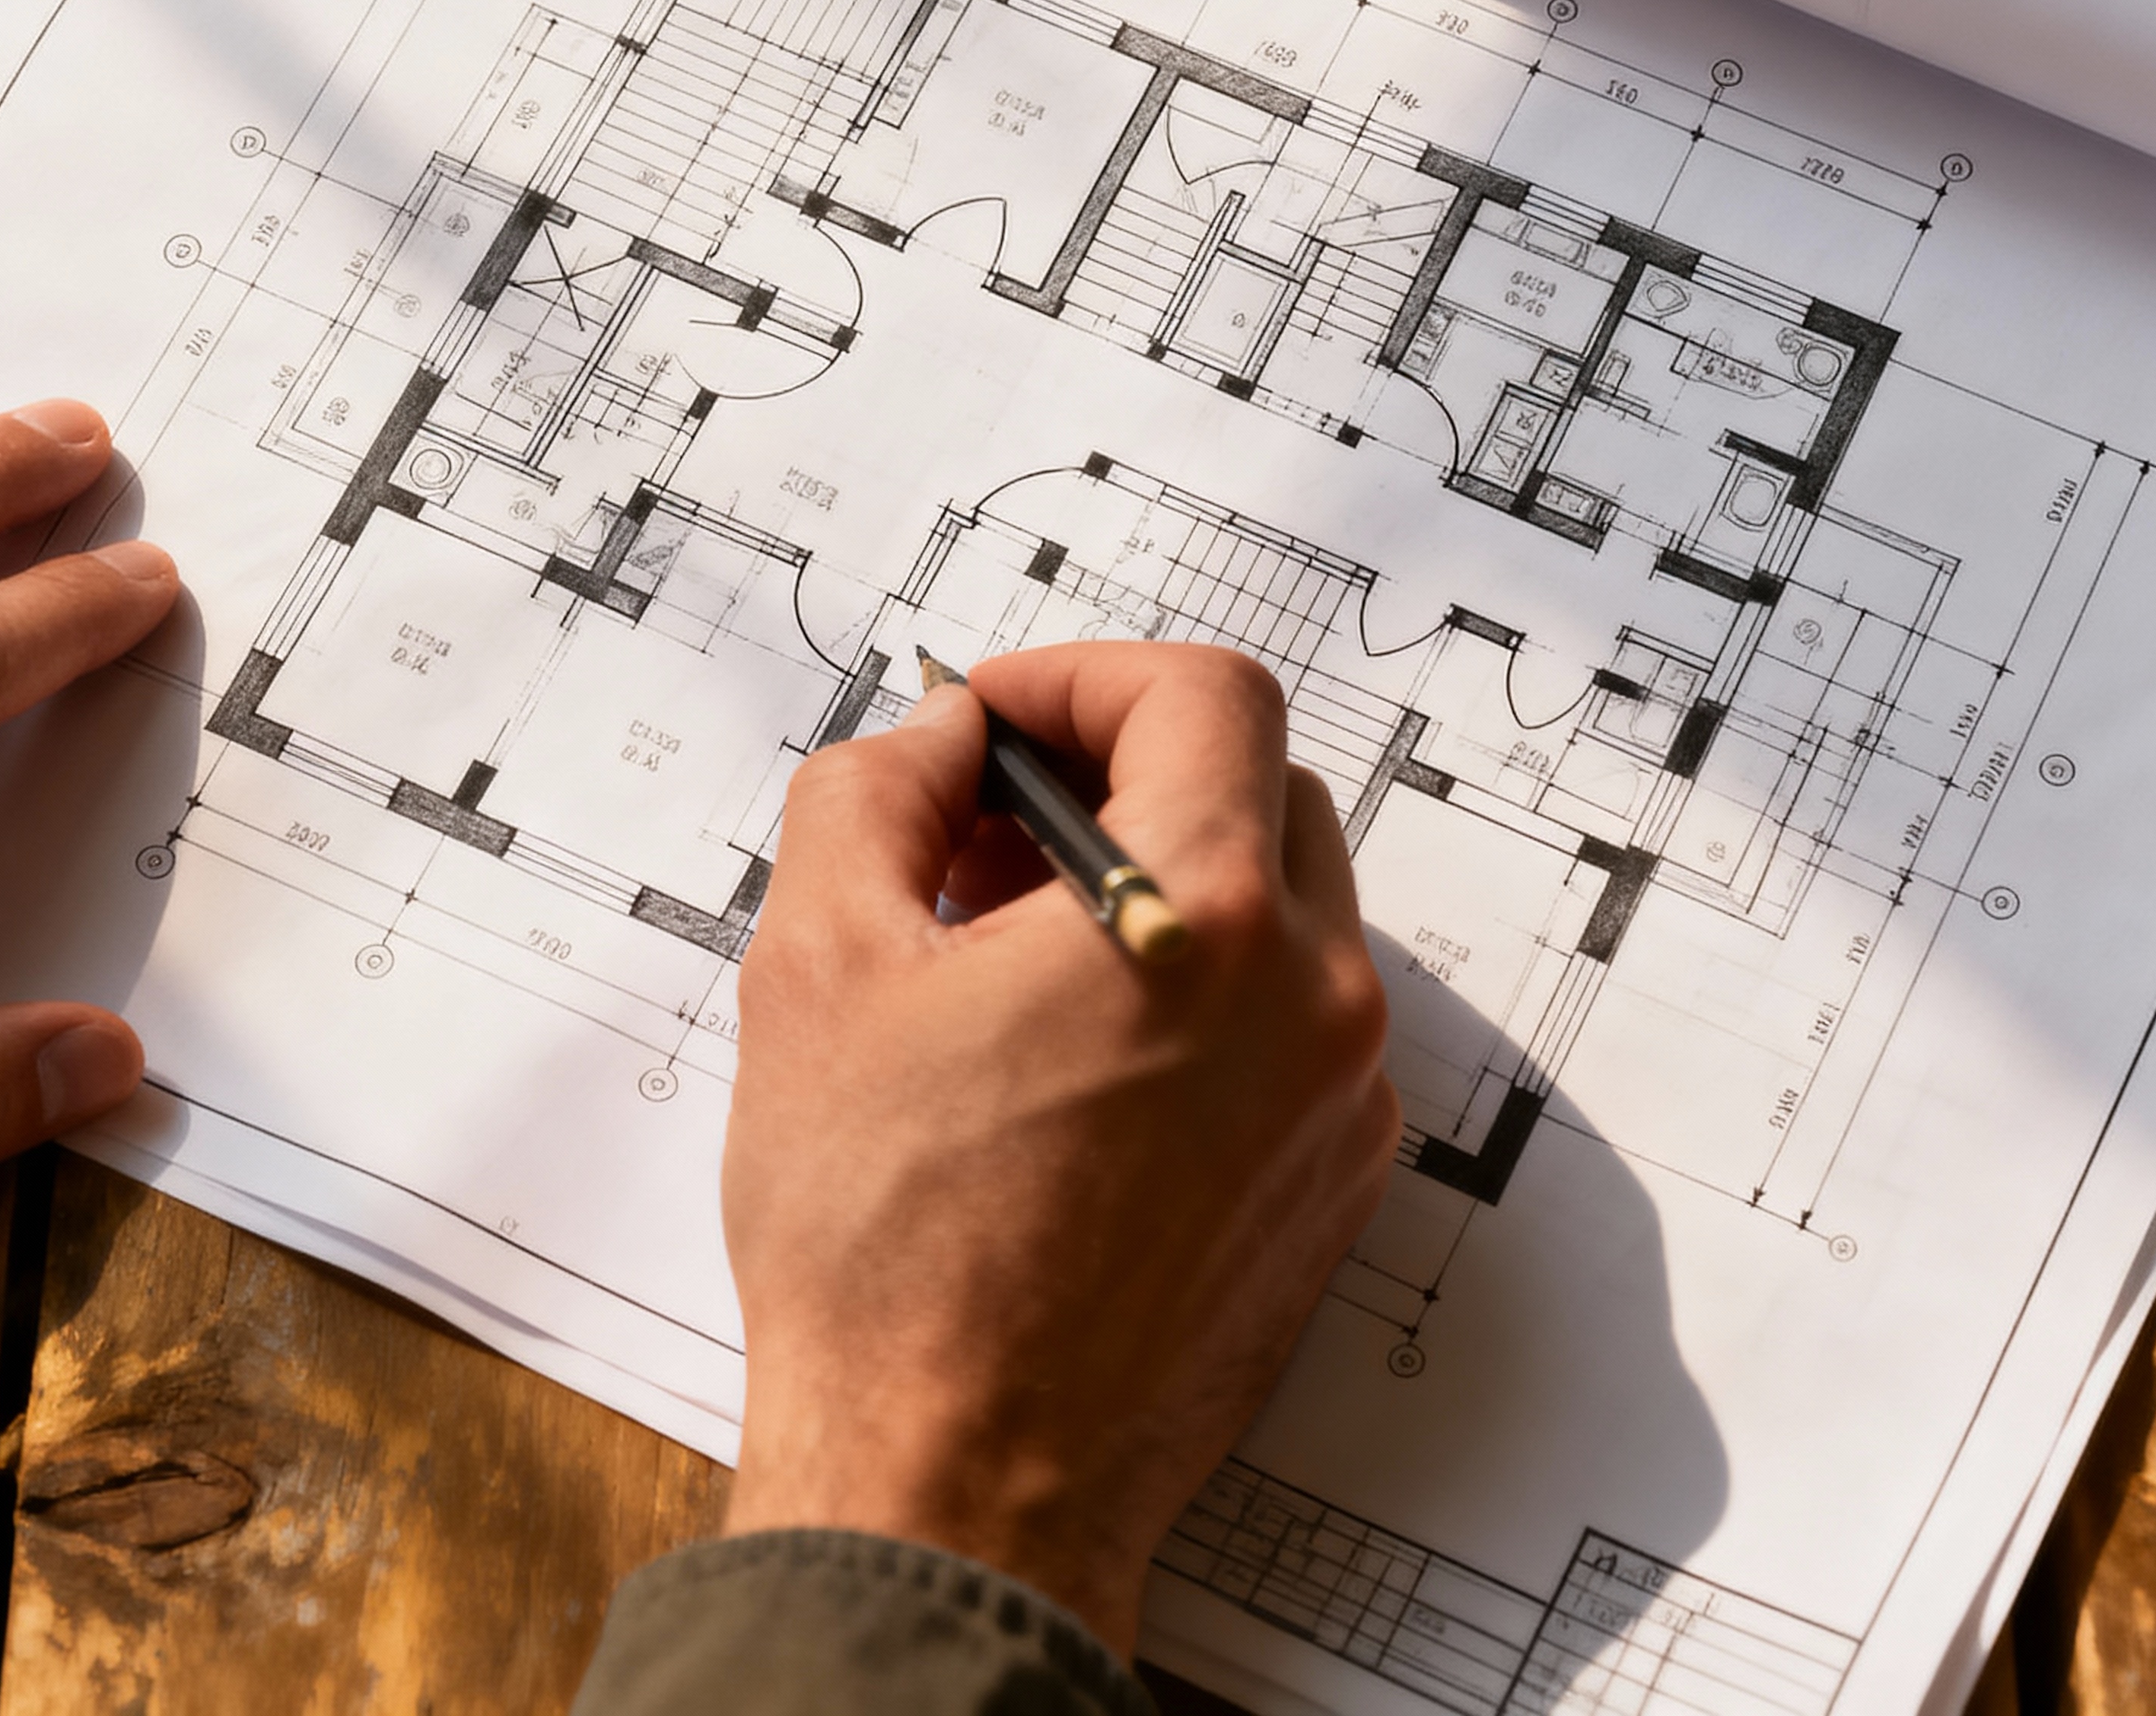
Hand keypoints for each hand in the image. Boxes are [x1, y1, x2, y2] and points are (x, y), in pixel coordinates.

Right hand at [720, 643, 1396, 1655]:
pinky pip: (1285, 1022)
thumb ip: (877, 788)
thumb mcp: (818, 957)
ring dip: (1151, 880)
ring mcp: (1338, 1103)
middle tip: (982, 826)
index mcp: (1209, 917)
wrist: (955, 1481)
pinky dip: (1192, 988)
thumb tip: (938, 733)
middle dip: (1115, 771)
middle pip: (1253, 785)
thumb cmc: (887, 1244)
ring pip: (1276, 906)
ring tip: (1001, 952)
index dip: (1081, 675)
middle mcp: (1313, 999)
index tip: (989, 718)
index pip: (1201, 694)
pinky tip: (1059, 1051)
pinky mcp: (1328, 1187)